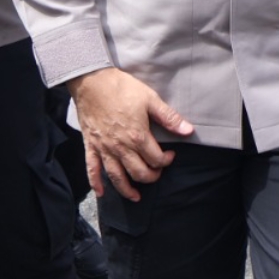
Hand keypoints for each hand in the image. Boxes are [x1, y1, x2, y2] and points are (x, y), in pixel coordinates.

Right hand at [69, 68, 194, 201]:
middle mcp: (120, 147)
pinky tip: (101, 193)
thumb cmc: (123, 89)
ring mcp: (104, 149)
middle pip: (138, 172)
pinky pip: (92, 170)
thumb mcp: (151, 100)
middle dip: (151, 176)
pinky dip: (96, 183)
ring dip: (126, 189)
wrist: (93, 82)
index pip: (155, 159)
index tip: (170, 155)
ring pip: (116, 177)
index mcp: (137, 136)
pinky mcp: (90, 146)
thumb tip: (189, 131)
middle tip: (157, 173)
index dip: (166, 160)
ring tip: (136, 196)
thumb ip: (169, 118)